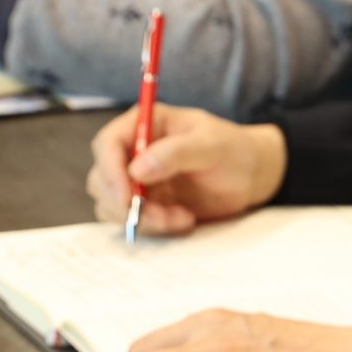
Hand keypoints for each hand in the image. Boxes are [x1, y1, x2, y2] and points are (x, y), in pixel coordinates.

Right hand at [85, 105, 286, 233]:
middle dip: (125, 204)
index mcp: (144, 124)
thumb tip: (137, 169)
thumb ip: (177, 152)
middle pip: (101, 179)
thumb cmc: (233, 150)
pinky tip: (184, 220)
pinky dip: (154, 227)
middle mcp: (133, 151)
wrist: (250, 176)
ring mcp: (136, 180)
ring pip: (113, 205)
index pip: (107, 144)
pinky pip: (132, 221)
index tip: (126, 197)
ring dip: (143, 219)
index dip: (109, 171)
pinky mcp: (145, 204)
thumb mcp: (212, 145)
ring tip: (181, 217)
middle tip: (159, 216)